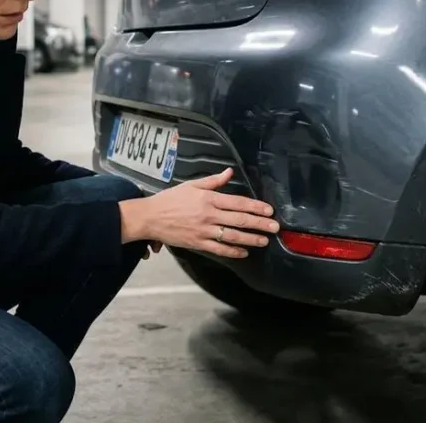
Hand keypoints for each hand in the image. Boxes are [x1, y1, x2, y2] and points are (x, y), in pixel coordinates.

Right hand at [120, 168, 279, 258]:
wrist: (150, 217)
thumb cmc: (170, 199)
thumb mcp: (191, 185)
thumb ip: (213, 180)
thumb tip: (229, 172)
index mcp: (208, 198)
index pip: (238, 202)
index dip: (255, 207)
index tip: (269, 211)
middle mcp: (208, 214)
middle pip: (239, 220)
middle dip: (260, 224)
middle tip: (275, 227)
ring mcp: (204, 230)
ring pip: (232, 236)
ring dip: (251, 238)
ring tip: (264, 240)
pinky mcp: (198, 243)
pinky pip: (219, 249)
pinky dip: (233, 252)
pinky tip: (244, 252)